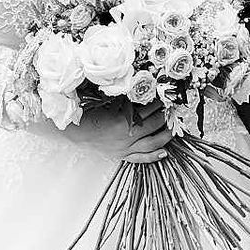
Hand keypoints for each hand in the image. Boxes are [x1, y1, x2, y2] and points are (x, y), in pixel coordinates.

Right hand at [53, 105, 172, 163]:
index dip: (158, 103)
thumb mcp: (109, 103)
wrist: (76, 131)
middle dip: (164, 116)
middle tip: (172, 110)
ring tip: (173, 129)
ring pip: (151, 144)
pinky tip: (164, 152)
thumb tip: (143, 92)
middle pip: (153, 125)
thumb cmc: (90, 114)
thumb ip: (126, 100)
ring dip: (165, 136)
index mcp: (122, 121)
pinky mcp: (122, 155)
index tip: (165, 98)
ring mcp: (125, 148)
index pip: (147, 110)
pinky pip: (141, 158)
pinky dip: (154, 156)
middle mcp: (126, 136)